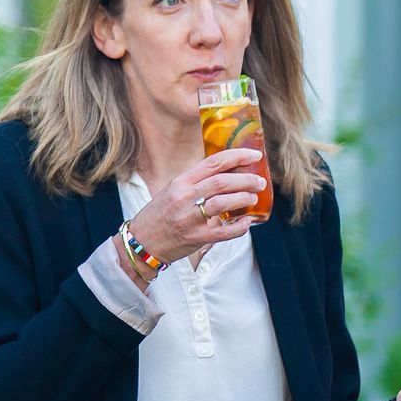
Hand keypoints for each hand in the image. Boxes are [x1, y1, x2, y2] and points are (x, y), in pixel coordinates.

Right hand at [126, 148, 264, 266]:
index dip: (238, 157)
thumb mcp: (171, 192)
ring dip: (244, 199)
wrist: (141, 243)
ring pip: (223, 203)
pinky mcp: (195, 238)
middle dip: (246, 180)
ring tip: (253, 198)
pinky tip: (247, 222)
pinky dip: (240, 226)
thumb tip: (228, 174)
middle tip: (259, 182)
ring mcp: (189, 219)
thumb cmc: (159, 216)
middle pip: (222, 182)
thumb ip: (195, 183)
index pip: (213, 163)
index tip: (255, 156)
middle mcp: (183, 198)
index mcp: (179, 183)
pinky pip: (224, 231)